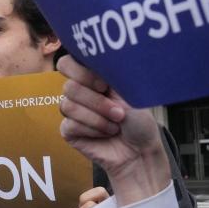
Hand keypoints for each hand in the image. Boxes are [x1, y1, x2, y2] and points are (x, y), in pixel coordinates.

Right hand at [58, 56, 169, 204]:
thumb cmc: (139, 120)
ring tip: (115, 124)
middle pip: (69, 86)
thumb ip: (109, 73)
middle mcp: (81, 92)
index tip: (104, 84)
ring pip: (67, 106)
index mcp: (93, 77)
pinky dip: (92, 130)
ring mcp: (73, 112)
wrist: (141, 151)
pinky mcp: (69, 131)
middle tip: (118, 112)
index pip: (67, 63)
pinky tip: (105, 134)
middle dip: (97, 102)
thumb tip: (95, 56)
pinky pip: (69, 125)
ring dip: (97, 118)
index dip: (82, 73)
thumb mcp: (130, 91)